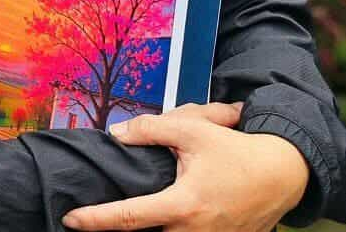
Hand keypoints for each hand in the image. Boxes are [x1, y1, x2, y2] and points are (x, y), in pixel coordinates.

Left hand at [61, 102, 310, 230]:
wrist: (280, 174)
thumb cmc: (233, 150)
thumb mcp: (191, 130)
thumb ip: (149, 129)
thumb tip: (116, 134)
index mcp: (183, 205)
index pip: (130, 217)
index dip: (96, 220)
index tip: (71, 218)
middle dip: (116, 229)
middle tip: (88, 221)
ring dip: (142, 230)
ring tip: (113, 221)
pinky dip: (166, 230)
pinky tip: (151, 220)